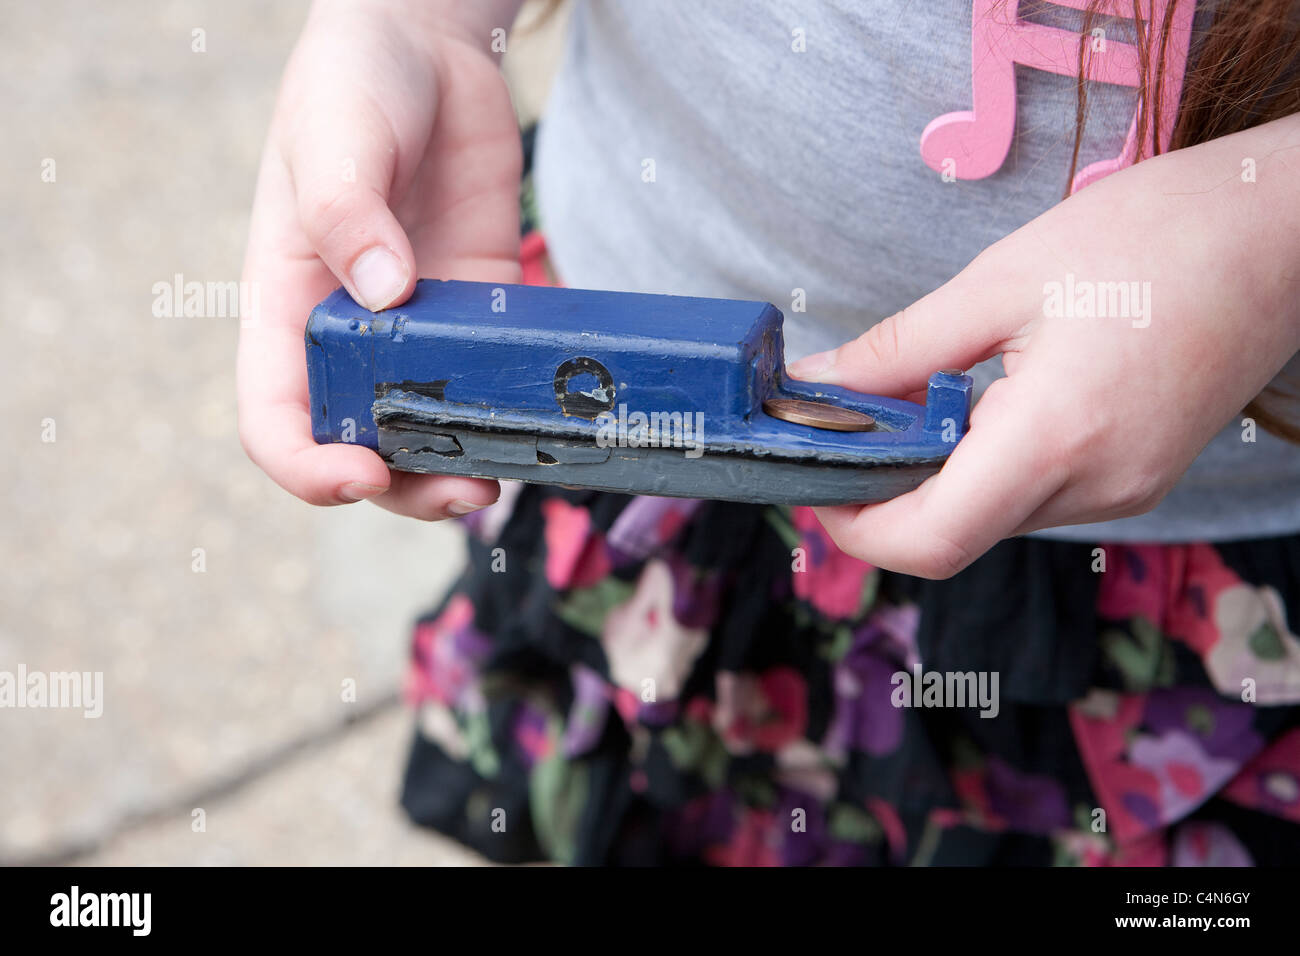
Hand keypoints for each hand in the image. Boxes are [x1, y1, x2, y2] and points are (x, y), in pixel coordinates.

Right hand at [237, 0, 521, 518]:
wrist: (428, 47)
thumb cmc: (354, 83)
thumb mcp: (333, 138)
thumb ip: (347, 212)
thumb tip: (384, 294)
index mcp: (284, 304)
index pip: (274, 416)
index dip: (307, 464)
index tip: (360, 472)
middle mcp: (346, 332)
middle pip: (360, 442)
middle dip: (406, 486)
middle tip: (465, 494)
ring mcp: (414, 327)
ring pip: (428, 426)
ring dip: (462, 465)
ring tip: (505, 478)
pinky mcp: (475, 307)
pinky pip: (485, 377)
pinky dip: (508, 411)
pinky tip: (542, 425)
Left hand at [790, 114, 1299, 577]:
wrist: (1282, 230)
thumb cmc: (1154, 236)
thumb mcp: (1001, 281)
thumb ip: (900, 348)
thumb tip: (820, 386)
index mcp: (1056, 438)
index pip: (931, 539)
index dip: (856, 527)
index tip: (813, 481)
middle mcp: (1095, 487)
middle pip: (954, 533)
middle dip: (884, 495)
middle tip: (844, 429)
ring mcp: (1123, 490)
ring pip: (992, 518)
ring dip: (936, 477)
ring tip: (910, 401)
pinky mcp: (1136, 477)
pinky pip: (1035, 495)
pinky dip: (985, 465)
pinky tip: (975, 404)